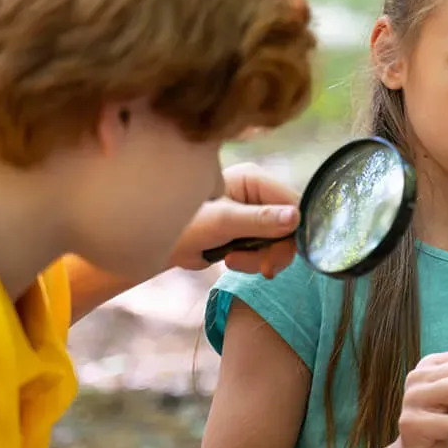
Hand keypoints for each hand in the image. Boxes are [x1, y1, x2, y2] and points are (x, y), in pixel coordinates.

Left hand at [169, 162, 299, 277]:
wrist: (151, 245)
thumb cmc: (182, 225)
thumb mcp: (223, 222)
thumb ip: (260, 221)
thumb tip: (296, 218)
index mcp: (254, 179)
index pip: (292, 202)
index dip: (293, 230)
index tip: (278, 254)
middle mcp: (257, 194)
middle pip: (289, 225)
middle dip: (274, 250)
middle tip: (263, 268)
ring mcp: (253, 214)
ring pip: (279, 242)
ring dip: (260, 258)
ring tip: (233, 261)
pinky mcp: (247, 233)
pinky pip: (266, 250)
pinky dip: (253, 261)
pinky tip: (231, 260)